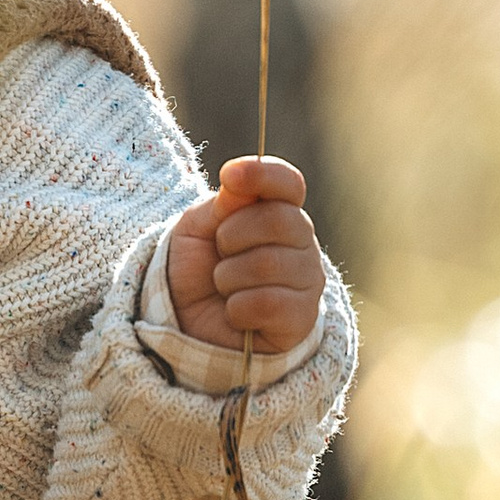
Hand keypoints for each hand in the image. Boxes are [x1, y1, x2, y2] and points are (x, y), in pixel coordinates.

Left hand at [164, 156, 325, 355]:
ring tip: (225, 286)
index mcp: (280, 212)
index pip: (289, 183)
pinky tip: (235, 312)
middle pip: (278, 220)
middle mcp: (302, 243)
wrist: (191, 324)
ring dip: (228, 276)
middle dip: (232, 235)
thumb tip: (239, 181)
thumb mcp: (197, 229)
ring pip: (268, 263)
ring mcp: (307, 281)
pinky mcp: (302, 318)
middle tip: (220, 253)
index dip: (263, 174)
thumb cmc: (198, 270)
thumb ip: (221, 205)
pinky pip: (267, 303)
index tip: (230, 175)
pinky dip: (237, 308)